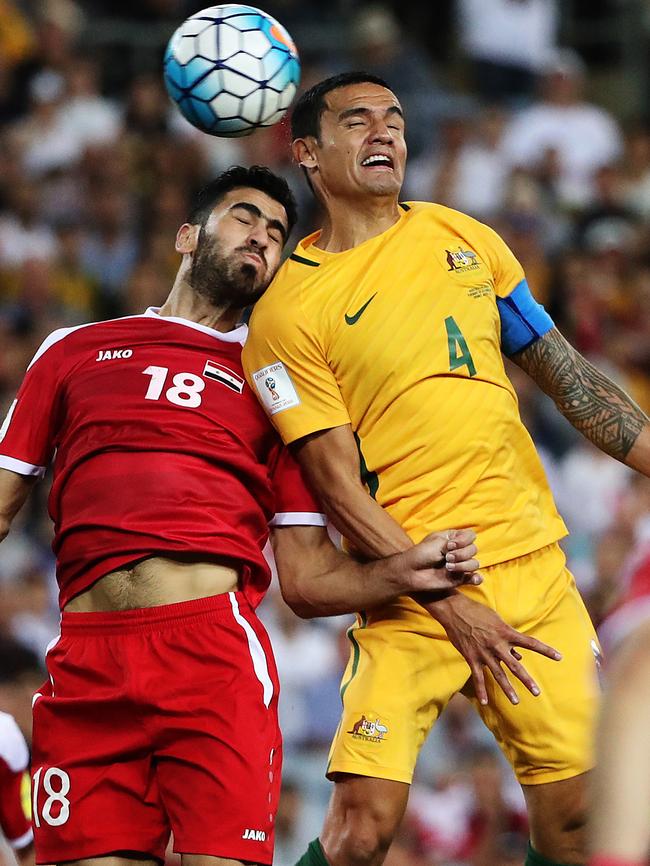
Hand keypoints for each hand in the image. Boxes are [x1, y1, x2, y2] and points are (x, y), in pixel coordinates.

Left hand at [401, 529, 481, 592]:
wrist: (411, 572)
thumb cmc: (421, 554)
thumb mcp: (437, 542)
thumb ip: (455, 542)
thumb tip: (468, 546)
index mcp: (453, 539)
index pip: (471, 536)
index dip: (464, 540)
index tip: (450, 545)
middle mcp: (458, 551)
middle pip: (474, 549)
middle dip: (461, 553)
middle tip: (446, 557)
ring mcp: (459, 565)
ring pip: (474, 564)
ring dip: (463, 565)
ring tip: (448, 567)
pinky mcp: (459, 579)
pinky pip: (474, 579)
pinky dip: (476, 579)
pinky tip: (473, 579)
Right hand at [425, 591, 561, 705]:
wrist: (454, 609)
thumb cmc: (477, 611)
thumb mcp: (496, 620)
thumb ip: (508, 638)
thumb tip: (519, 655)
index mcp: (506, 633)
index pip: (530, 643)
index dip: (545, 650)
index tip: (559, 657)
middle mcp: (497, 645)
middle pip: (515, 666)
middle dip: (526, 680)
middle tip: (537, 692)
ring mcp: (484, 652)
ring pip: (498, 674)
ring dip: (507, 689)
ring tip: (516, 701)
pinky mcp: (471, 657)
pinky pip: (478, 677)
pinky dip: (481, 690)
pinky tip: (485, 702)